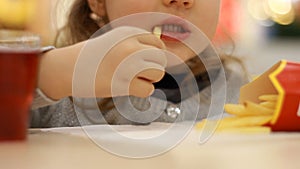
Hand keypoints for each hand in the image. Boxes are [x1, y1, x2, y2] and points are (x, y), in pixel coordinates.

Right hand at [39, 26, 166, 99]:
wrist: (69, 67)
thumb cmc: (93, 56)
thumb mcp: (115, 40)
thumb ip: (136, 44)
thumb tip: (160, 54)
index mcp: (129, 33)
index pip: (158, 43)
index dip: (155, 54)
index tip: (146, 61)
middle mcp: (130, 46)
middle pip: (161, 59)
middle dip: (154, 67)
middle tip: (140, 72)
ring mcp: (128, 65)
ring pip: (158, 73)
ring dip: (150, 79)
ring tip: (134, 79)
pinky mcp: (123, 84)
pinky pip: (149, 89)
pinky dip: (142, 90)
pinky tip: (129, 87)